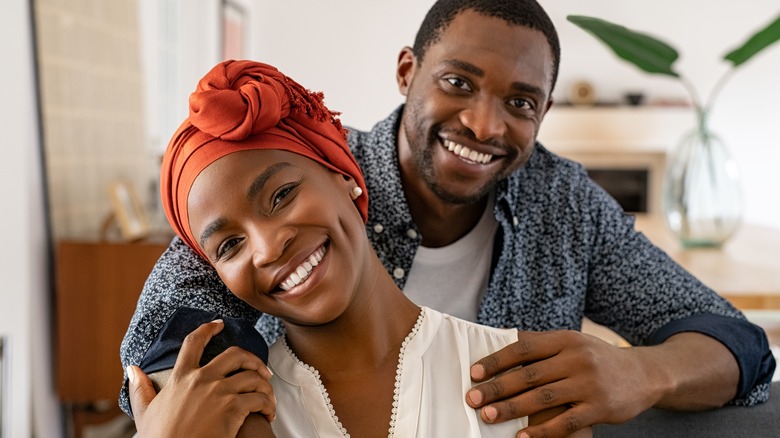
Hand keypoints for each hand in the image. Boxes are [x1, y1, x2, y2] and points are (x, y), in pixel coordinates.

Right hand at [127, 319, 275, 437]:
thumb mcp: (145, 413)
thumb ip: (140, 389)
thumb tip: (132, 369)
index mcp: (180, 377)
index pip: (193, 342)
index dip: (207, 329)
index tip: (219, 324)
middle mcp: (202, 379)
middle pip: (235, 354)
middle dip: (252, 359)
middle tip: (261, 370)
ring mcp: (219, 392)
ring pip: (253, 376)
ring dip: (265, 386)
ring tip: (267, 397)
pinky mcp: (233, 408)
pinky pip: (260, 398)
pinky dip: (268, 405)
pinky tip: (267, 413)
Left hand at [466, 330, 657, 437]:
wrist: (644, 374)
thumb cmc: (597, 358)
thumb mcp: (573, 342)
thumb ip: (542, 345)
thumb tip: (501, 341)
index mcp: (565, 339)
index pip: (523, 348)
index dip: (497, 360)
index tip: (474, 372)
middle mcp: (577, 359)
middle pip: (529, 375)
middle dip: (497, 388)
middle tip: (473, 398)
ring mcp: (589, 384)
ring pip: (543, 399)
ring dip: (512, 409)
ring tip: (489, 415)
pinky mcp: (600, 408)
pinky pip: (565, 422)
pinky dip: (542, 431)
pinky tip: (522, 437)